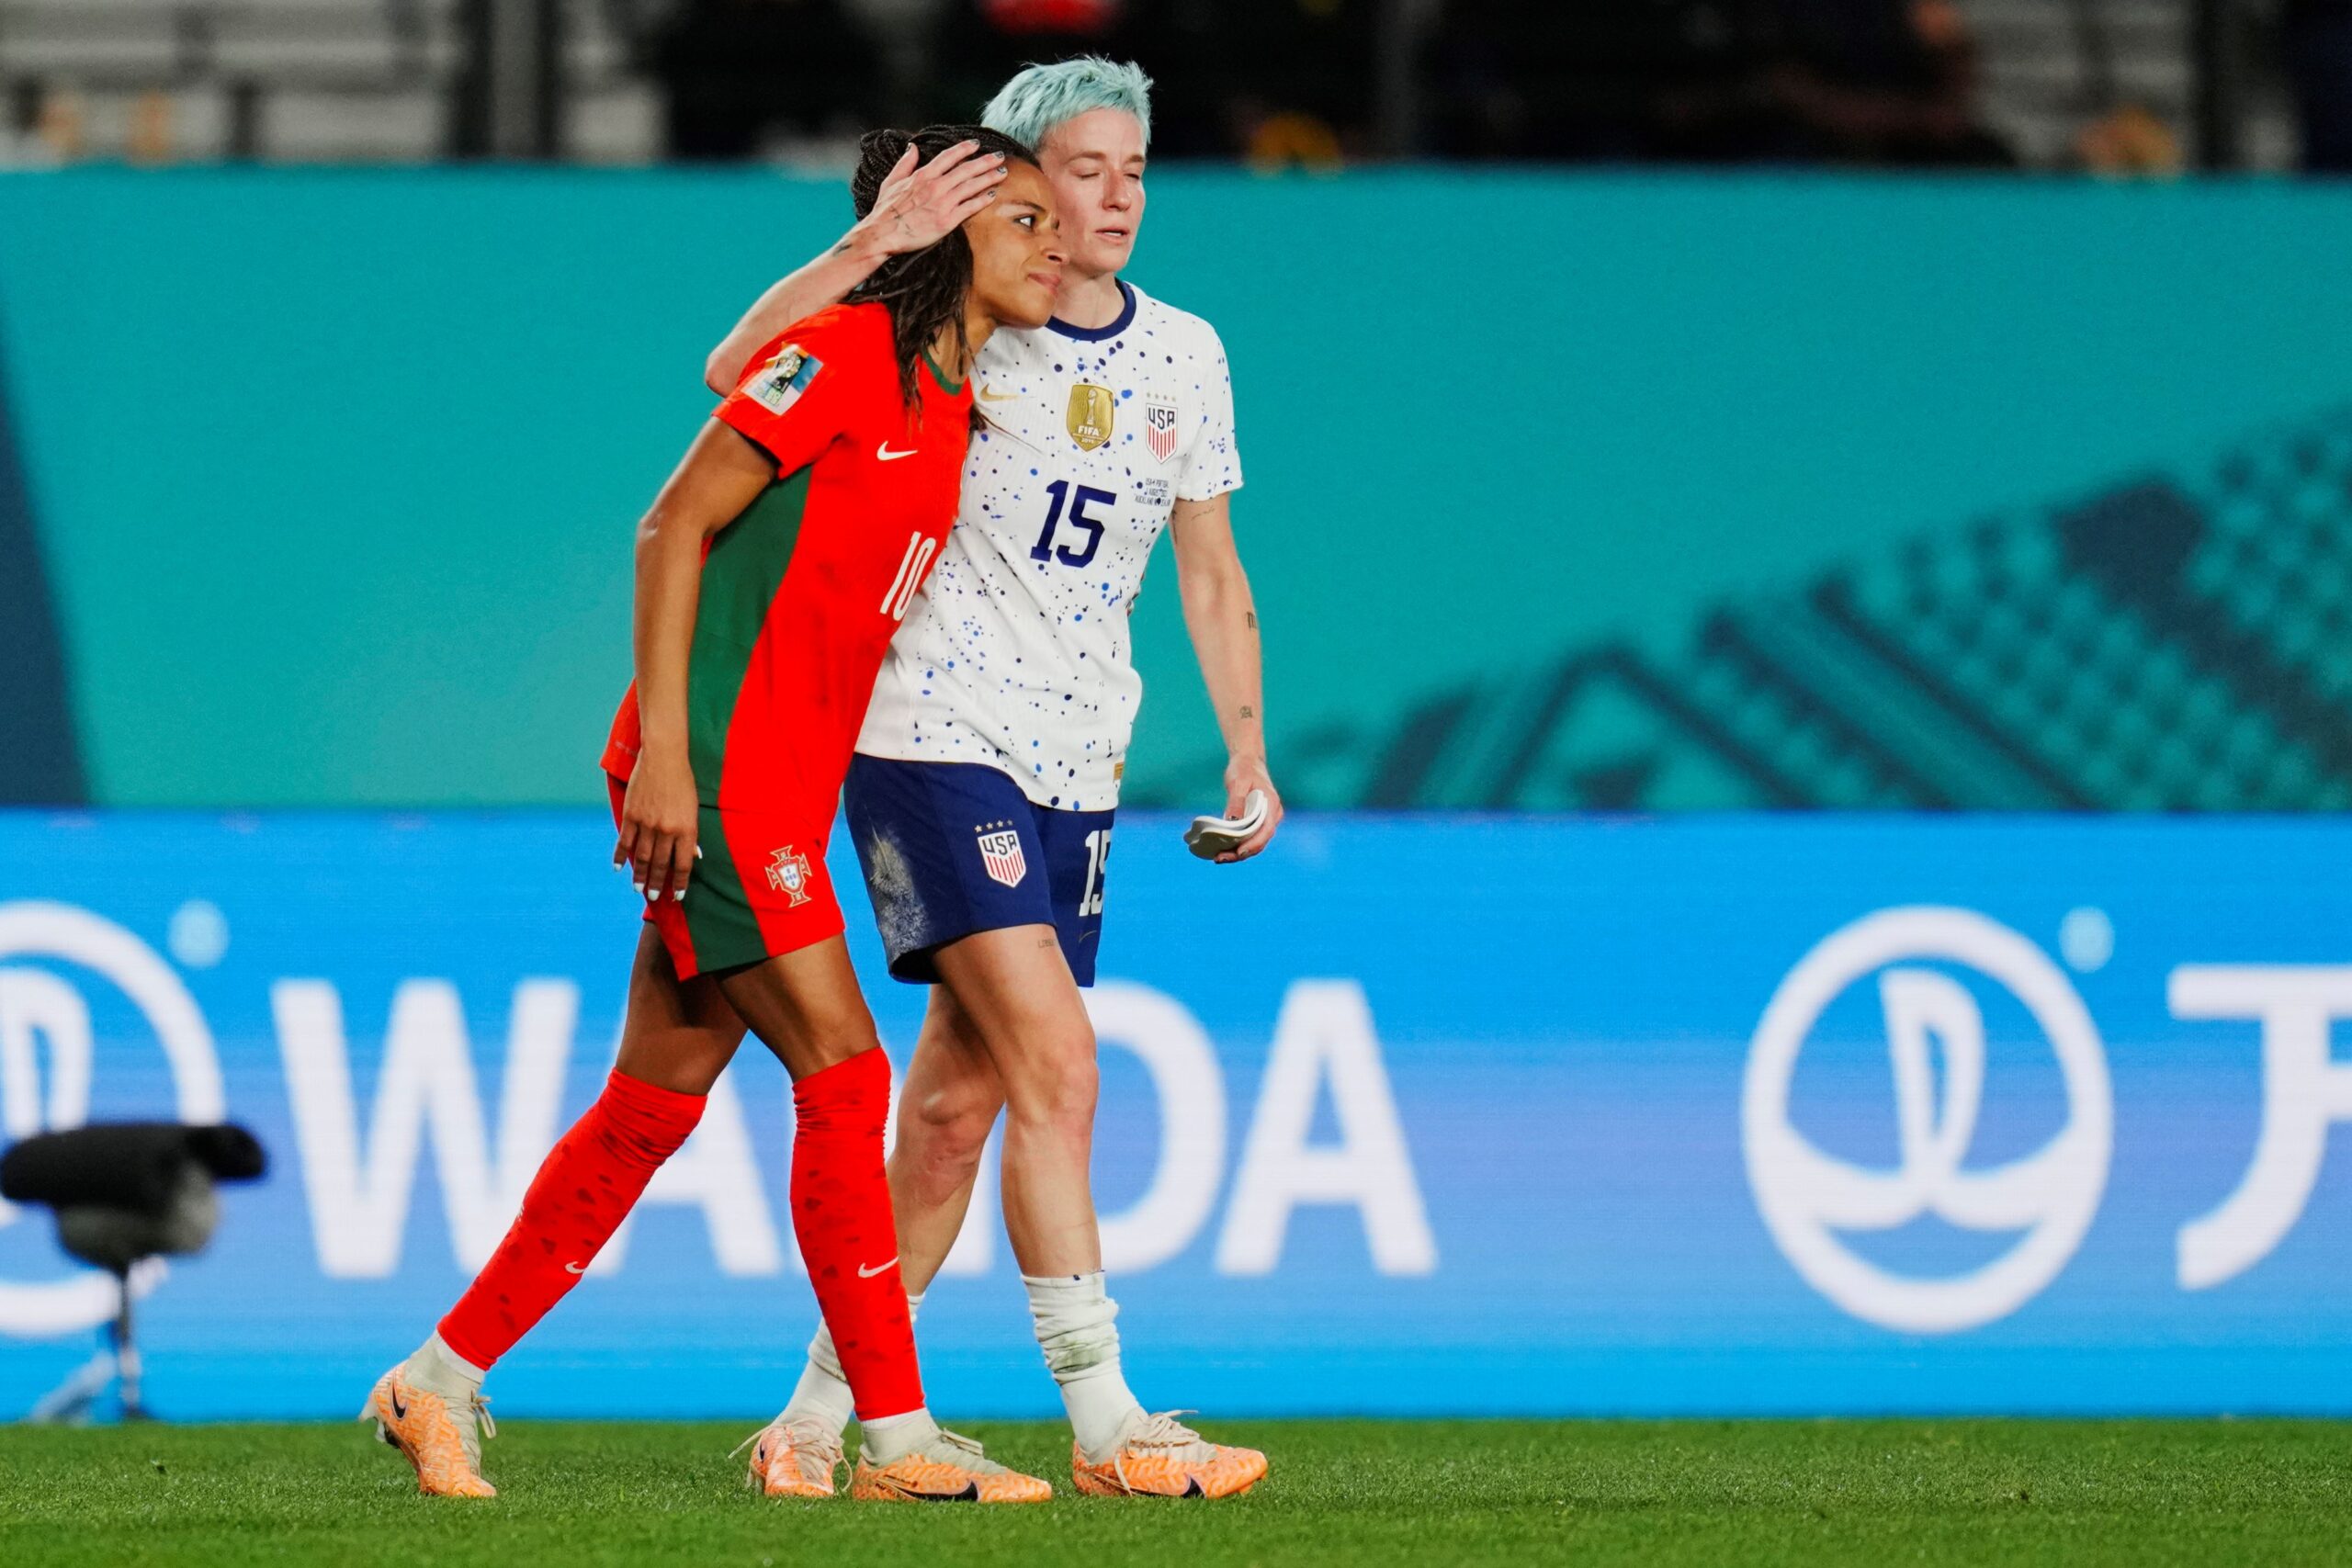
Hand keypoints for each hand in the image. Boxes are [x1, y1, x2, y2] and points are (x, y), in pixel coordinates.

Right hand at [614, 751, 698, 902]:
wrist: (664, 757)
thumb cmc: (684, 782)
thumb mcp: (693, 809)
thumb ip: (691, 834)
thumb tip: (694, 856)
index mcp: (686, 829)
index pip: (682, 865)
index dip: (679, 883)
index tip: (676, 896)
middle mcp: (666, 830)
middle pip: (661, 864)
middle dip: (657, 883)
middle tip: (654, 896)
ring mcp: (647, 823)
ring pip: (642, 857)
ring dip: (640, 875)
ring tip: (638, 888)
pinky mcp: (631, 815)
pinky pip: (625, 841)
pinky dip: (621, 856)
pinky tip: (619, 869)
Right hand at [856, 140, 1007, 257]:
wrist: (883, 234)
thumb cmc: (885, 210)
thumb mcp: (891, 181)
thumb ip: (905, 163)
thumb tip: (912, 147)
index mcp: (923, 175)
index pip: (948, 156)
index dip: (964, 149)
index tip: (976, 144)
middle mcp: (935, 186)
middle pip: (966, 169)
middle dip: (985, 161)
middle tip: (1000, 156)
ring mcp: (943, 203)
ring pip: (971, 186)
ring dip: (989, 178)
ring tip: (1002, 172)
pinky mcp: (947, 221)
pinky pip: (970, 207)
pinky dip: (982, 200)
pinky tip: (993, 194)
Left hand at [1218, 757, 1282, 863]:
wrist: (1248, 762)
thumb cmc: (1244, 769)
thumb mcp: (1237, 783)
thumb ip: (1236, 802)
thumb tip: (1231, 822)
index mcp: (1272, 806)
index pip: (1266, 831)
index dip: (1253, 844)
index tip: (1239, 853)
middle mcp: (1272, 816)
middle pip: (1260, 841)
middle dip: (1241, 853)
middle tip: (1219, 858)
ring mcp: (1265, 820)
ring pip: (1254, 843)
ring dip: (1237, 853)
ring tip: (1218, 858)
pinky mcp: (1256, 822)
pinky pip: (1249, 837)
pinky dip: (1237, 845)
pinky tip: (1222, 849)